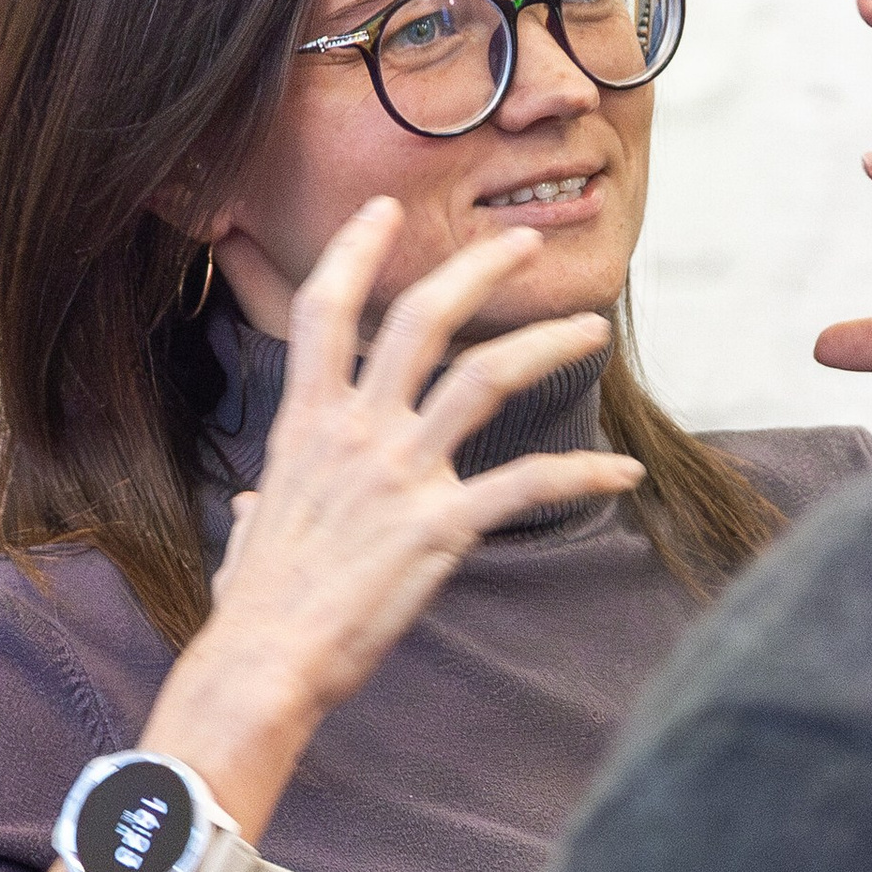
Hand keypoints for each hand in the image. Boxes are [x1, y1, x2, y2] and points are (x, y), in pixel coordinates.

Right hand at [193, 199, 643, 721]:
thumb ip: (262, 505)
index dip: (355, 251)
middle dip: (478, 270)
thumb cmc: (254, 608)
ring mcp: (400, 474)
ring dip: (545, 345)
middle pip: (422, 318)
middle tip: (524, 245)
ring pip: (486, 379)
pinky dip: (582, 474)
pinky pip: (526, 484)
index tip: (385, 211)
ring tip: (590, 330)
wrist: (264, 661)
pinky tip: (622, 473)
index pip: (326, 311)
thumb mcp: (249, 535)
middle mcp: (356, 432)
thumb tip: (255, 504)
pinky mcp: (440, 527)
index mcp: (307, 424)